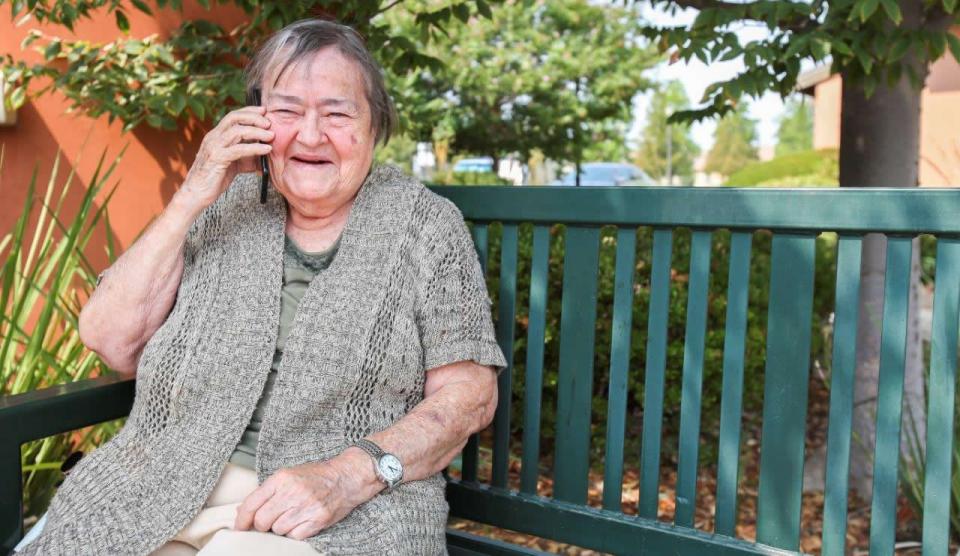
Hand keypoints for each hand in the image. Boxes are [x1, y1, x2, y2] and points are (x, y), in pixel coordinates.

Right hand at [178, 106, 273, 210]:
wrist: (197, 193)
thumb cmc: (215, 179)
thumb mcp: (235, 164)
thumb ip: (248, 156)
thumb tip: (268, 152)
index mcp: (216, 136)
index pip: (233, 116)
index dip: (249, 111)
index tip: (264, 111)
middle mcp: (213, 137)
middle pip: (234, 118)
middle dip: (254, 117)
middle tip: (269, 122)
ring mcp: (214, 147)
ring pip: (237, 131)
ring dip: (257, 131)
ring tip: (271, 136)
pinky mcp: (217, 159)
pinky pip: (238, 149)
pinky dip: (255, 147)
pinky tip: (266, 149)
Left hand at [233, 451, 377, 540]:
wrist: (346, 477)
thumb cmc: (316, 476)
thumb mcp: (288, 475)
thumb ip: (266, 492)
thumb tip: (242, 512)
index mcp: (281, 479)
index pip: (251, 504)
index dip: (241, 520)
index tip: (239, 527)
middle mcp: (292, 492)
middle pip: (262, 521)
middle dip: (263, 524)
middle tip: (271, 519)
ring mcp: (305, 507)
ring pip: (278, 530)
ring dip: (281, 527)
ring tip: (292, 516)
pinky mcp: (317, 519)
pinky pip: (294, 536)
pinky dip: (295, 533)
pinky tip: (302, 521)